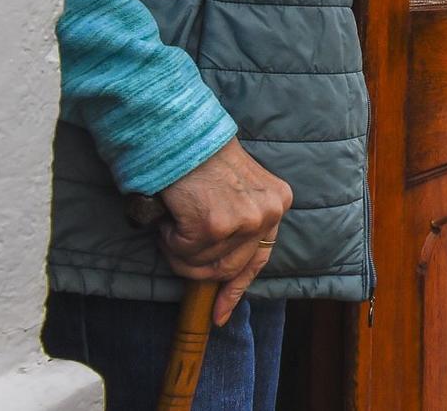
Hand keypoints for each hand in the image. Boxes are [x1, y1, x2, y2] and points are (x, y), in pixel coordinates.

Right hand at [157, 138, 292, 325]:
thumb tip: (223, 273)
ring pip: (201, 265)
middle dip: (196, 264)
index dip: (236, 288)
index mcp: (277, 202)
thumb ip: (239, 223)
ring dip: (179, 249)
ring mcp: (243, 221)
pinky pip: (182, 253)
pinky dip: (168, 238)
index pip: (260, 257)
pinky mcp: (214, 226)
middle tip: (176, 239)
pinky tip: (171, 212)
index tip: (221, 314)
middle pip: (227, 269)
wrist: (180, 132)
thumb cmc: (200, 157)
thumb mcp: (237, 188)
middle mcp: (268, 212)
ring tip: (174, 218)